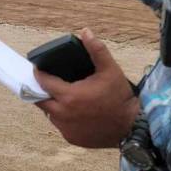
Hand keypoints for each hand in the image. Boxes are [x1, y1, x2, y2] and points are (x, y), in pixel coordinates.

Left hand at [35, 29, 139, 148]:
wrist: (131, 127)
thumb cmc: (120, 97)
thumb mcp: (110, 70)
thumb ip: (96, 49)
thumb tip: (86, 31)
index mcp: (69, 96)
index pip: (43, 82)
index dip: (39, 74)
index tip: (38, 68)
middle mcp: (63, 115)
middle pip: (41, 101)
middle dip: (41, 91)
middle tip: (48, 82)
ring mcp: (66, 129)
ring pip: (50, 114)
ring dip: (53, 105)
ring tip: (62, 95)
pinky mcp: (72, 138)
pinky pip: (61, 126)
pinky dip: (64, 118)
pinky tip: (73, 111)